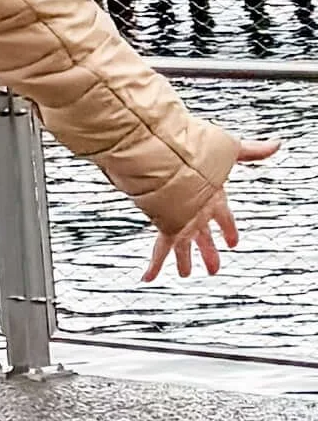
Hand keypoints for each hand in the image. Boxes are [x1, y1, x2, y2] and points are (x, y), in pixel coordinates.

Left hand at [142, 141, 278, 283]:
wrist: (171, 163)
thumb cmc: (200, 158)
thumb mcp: (230, 153)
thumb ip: (253, 151)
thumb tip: (275, 143)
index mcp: (213, 197)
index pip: (225, 218)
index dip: (230, 229)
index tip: (233, 241)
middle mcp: (196, 211)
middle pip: (204, 236)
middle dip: (209, 251)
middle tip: (213, 268)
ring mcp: (181, 220)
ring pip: (184, 247)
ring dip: (185, 261)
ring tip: (185, 274)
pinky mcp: (166, 227)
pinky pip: (160, 252)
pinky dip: (154, 266)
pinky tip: (146, 277)